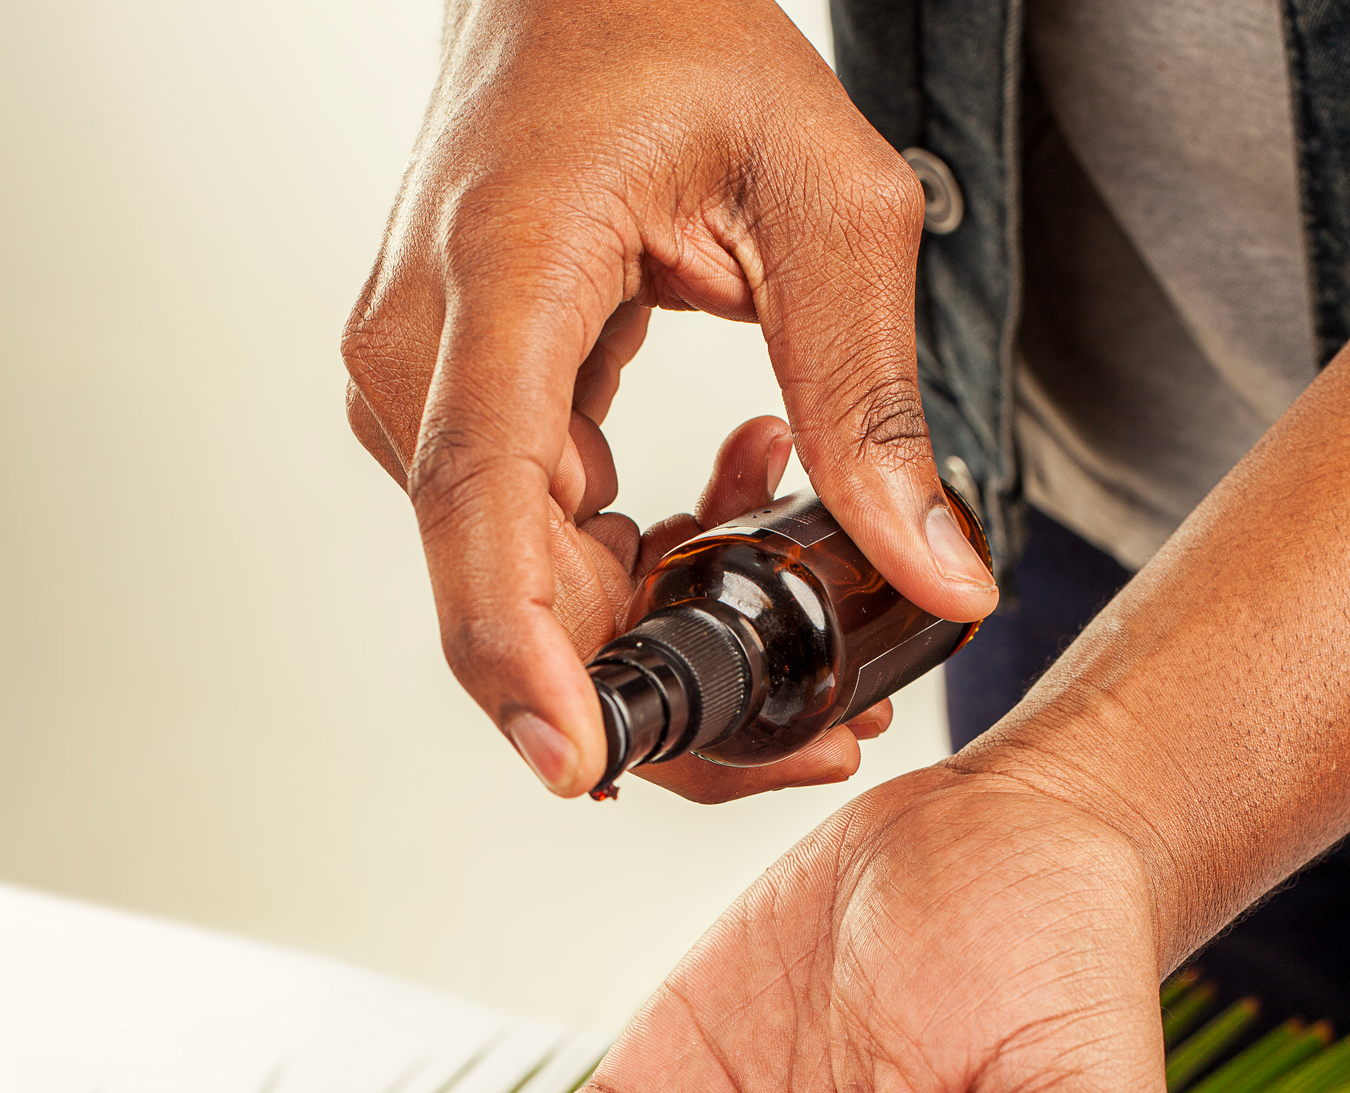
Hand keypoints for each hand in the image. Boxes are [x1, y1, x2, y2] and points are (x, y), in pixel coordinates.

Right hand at [344, 0, 996, 797]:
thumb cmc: (673, 34)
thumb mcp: (827, 197)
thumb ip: (872, 400)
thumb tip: (933, 577)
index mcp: (502, 275)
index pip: (482, 498)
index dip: (523, 651)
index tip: (579, 759)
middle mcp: (423, 354)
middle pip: (508, 593)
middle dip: (658, 692)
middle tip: (814, 732)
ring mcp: (420, 395)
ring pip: (523, 591)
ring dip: (659, 614)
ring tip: (781, 522)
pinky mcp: (444, 417)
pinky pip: (530, 547)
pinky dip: (634, 563)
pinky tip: (725, 489)